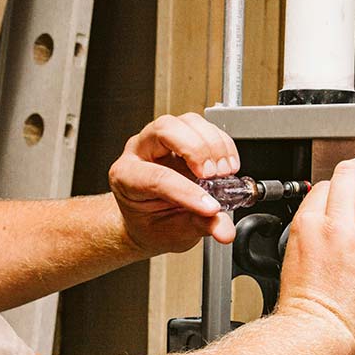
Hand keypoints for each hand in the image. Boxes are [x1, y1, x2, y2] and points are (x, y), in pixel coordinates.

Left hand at [109, 113, 239, 254]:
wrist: (148, 219)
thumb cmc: (153, 223)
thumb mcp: (172, 233)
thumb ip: (200, 227)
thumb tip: (225, 230)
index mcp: (127, 178)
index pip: (157, 176)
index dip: (187, 190)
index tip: (211, 207)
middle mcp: (140, 151)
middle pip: (165, 130)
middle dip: (196, 150)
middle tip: (214, 175)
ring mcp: (160, 140)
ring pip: (186, 122)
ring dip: (213, 144)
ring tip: (224, 171)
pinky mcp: (182, 135)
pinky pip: (203, 126)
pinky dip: (222, 142)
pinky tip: (227, 163)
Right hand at [276, 145, 354, 354]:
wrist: (313, 331)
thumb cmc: (303, 304)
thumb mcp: (294, 256)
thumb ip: (311, 234)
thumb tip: (324, 224)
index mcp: (309, 225)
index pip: (328, 185)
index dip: (342, 180)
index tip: (350, 182)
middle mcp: (335, 227)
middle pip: (352, 175)